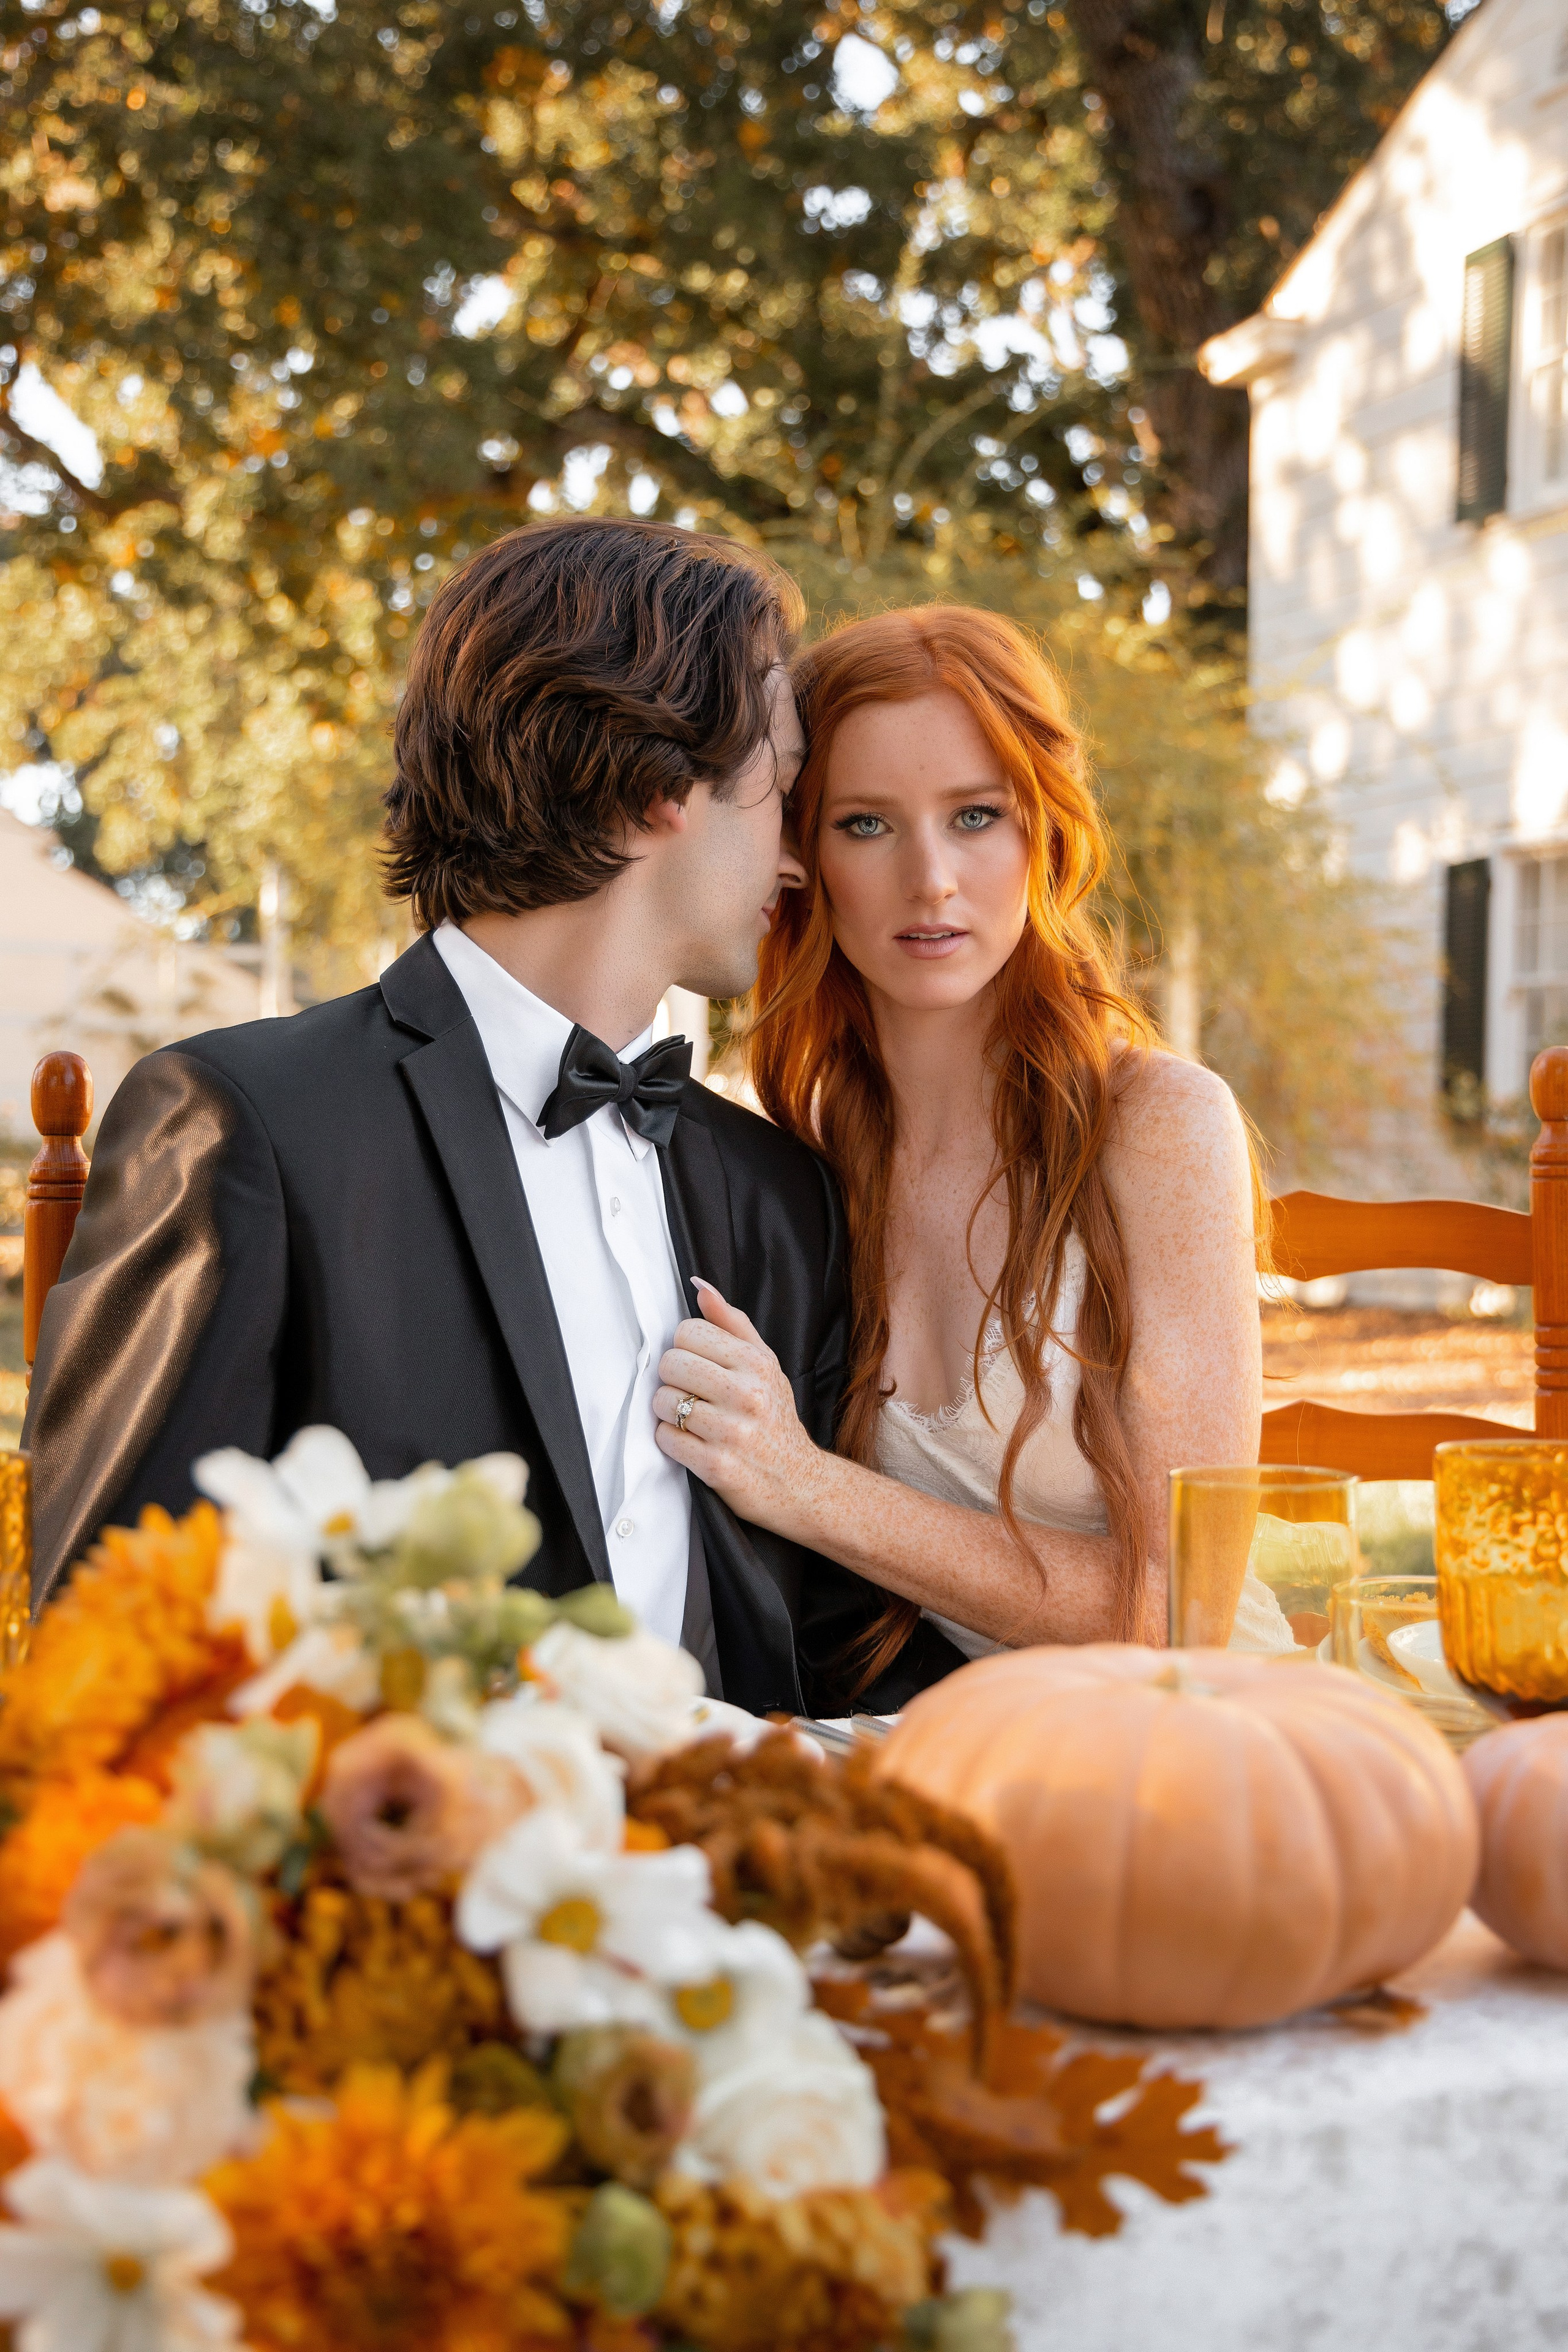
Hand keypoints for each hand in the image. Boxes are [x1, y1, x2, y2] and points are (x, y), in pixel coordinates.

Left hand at [653, 1279, 826, 1536]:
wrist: (798, 1482)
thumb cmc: (775, 1418)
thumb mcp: (766, 1365)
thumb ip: (732, 1323)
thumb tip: (700, 1287)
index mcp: (757, 1363)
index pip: (688, 1332)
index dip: (685, 1348)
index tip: (698, 1365)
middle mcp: (747, 1394)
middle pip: (671, 1363)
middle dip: (673, 1379)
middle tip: (692, 1393)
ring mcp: (732, 1432)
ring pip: (663, 1401)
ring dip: (670, 1412)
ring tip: (692, 1419)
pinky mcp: (716, 1467)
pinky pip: (666, 1439)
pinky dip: (671, 1441)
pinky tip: (691, 1442)